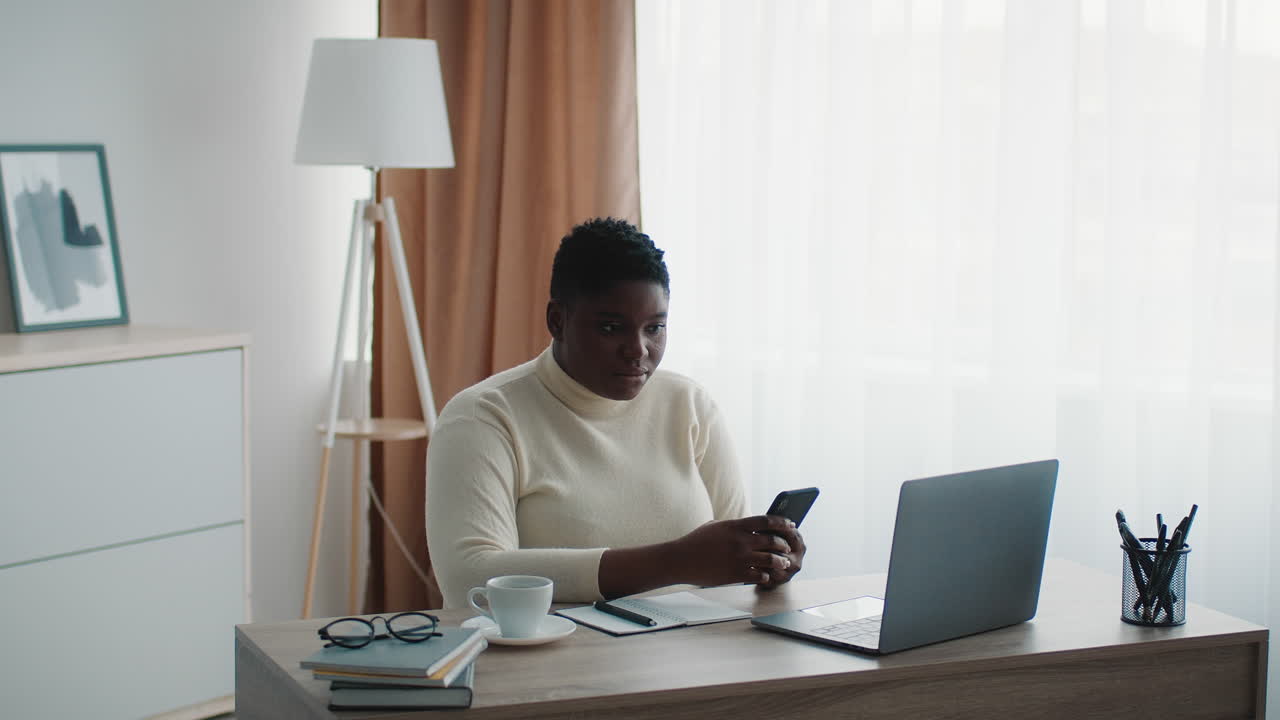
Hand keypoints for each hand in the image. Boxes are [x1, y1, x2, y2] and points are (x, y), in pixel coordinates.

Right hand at [670, 515, 797, 586]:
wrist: (681, 560)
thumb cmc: (696, 542)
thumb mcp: (716, 526)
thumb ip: (735, 527)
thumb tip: (753, 527)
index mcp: (736, 526)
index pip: (766, 521)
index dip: (782, 523)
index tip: (791, 525)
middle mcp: (740, 541)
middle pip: (772, 540)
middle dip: (784, 544)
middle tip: (787, 547)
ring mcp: (739, 558)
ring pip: (770, 560)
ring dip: (780, 561)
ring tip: (783, 563)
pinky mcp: (736, 574)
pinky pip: (760, 576)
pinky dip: (765, 576)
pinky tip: (765, 576)